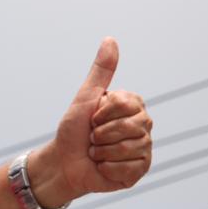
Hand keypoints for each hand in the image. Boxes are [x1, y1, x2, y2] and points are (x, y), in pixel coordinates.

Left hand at [29, 38, 152, 207]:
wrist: (63, 163)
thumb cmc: (73, 130)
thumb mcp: (85, 98)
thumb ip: (101, 71)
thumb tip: (110, 39)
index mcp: (133, 106)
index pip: (126, 103)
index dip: (102, 113)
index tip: (92, 117)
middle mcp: (143, 126)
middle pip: (130, 126)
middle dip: (101, 133)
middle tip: (92, 137)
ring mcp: (144, 148)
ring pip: (130, 147)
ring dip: (102, 152)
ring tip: (97, 152)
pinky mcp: (140, 170)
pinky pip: (129, 167)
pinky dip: (108, 167)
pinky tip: (103, 166)